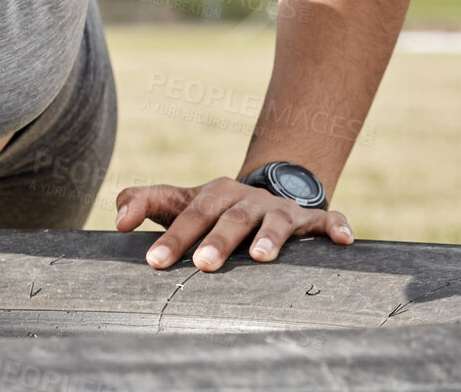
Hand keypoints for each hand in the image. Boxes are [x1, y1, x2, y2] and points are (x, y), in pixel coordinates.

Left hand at [114, 176, 353, 271]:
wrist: (265, 194)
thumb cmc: (212, 208)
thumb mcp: (177, 202)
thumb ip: (141, 202)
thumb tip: (116, 221)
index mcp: (214, 194)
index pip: (188, 212)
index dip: (171, 235)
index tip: (152, 260)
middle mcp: (247, 199)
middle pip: (231, 217)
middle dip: (217, 240)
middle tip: (202, 265)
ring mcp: (281, 209)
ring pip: (277, 220)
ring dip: (270, 237)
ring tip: (260, 258)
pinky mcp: (312, 220)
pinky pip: (328, 221)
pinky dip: (336, 227)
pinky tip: (343, 240)